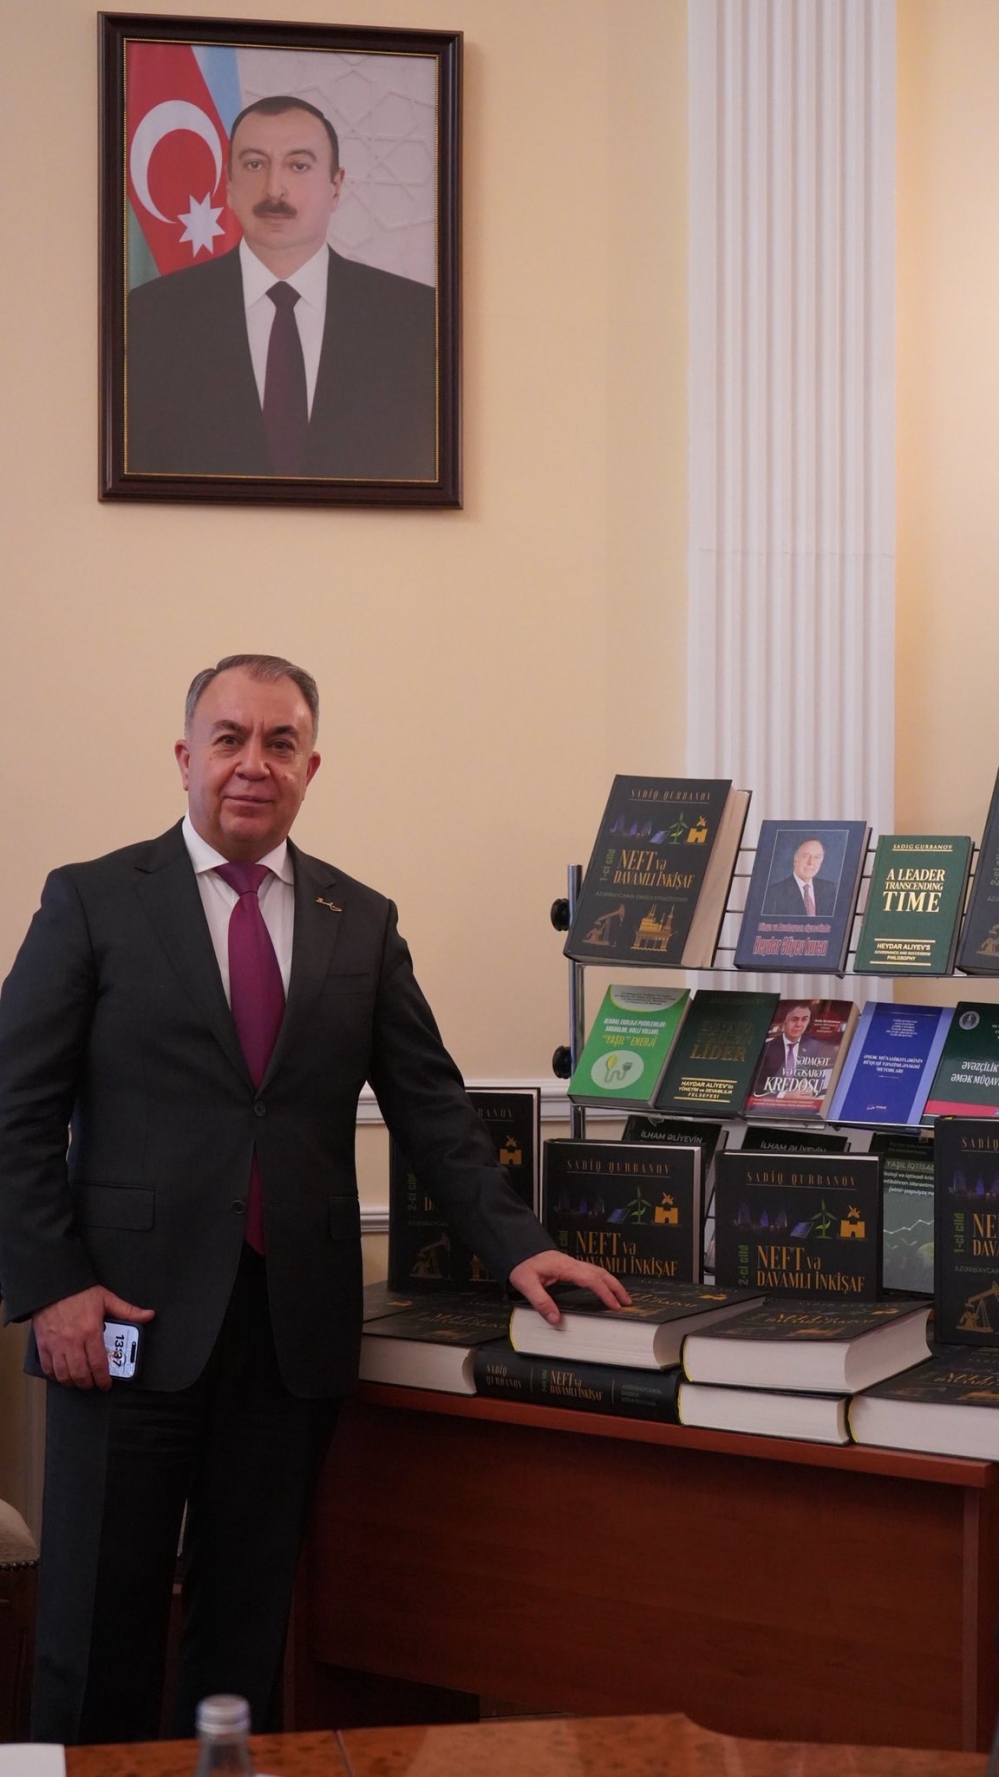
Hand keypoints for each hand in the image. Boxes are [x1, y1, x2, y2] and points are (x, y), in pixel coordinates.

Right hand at [32, 1287, 154, 1390]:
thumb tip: (147, 1315)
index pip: (98, 1363)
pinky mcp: (43, 1344)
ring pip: (64, 1374)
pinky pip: (48, 1368)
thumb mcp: (107, 1299)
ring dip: (73, 1382)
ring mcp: (56, 1344)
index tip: (106, 1383)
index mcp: (90, 1331)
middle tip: (94, 1383)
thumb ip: (128, 1311)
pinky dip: (55, 1376)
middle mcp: (72, 1340)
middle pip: (81, 1373)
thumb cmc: (78, 1292)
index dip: (103, 1378)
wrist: (55, 1284)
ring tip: (80, 1381)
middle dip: (89, 1383)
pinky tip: (62, 1375)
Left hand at [507, 1251, 630, 1326]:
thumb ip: (541, 1301)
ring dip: (611, 1282)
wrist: (517, 1247)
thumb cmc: (522, 1263)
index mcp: (565, 1268)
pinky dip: (602, 1279)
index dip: (604, 1292)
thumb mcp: (526, 1283)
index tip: (614, 1305)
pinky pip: (591, 1271)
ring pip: (598, 1270)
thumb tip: (556, 1319)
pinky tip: (604, 1287)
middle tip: (627, 1301)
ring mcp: (572, 1264)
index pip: (591, 1279)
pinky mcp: (569, 1266)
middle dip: (616, 1287)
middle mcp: (572, 1264)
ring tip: (621, 1296)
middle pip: (600, 1273)